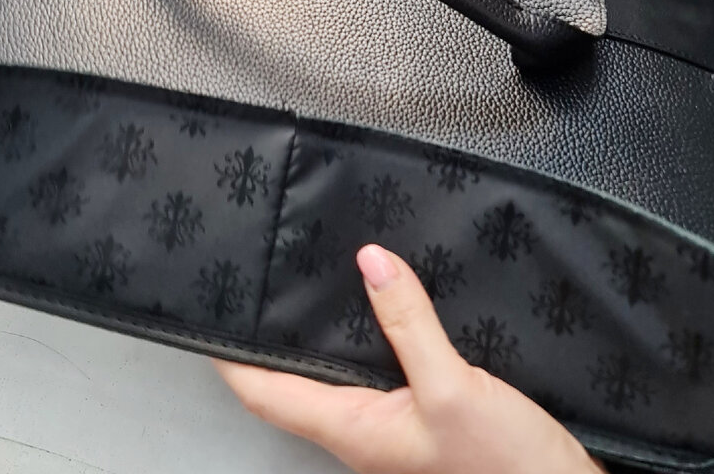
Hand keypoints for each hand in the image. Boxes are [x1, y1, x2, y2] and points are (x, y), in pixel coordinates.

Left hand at [216, 245, 601, 473]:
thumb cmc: (509, 468)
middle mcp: (364, 432)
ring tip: (304, 283)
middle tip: (254, 283)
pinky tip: (380, 305)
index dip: (230, 359)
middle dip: (269, 338)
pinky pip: (377, 370)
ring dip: (315, 333)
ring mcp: (394, 427)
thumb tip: (370, 260)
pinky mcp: (425, 416)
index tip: (205, 317)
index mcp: (354, 430)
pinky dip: (366, 333)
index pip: (266, 394)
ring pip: (336, 374)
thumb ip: (409, 322)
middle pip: (293, 384)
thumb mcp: (454, 387)